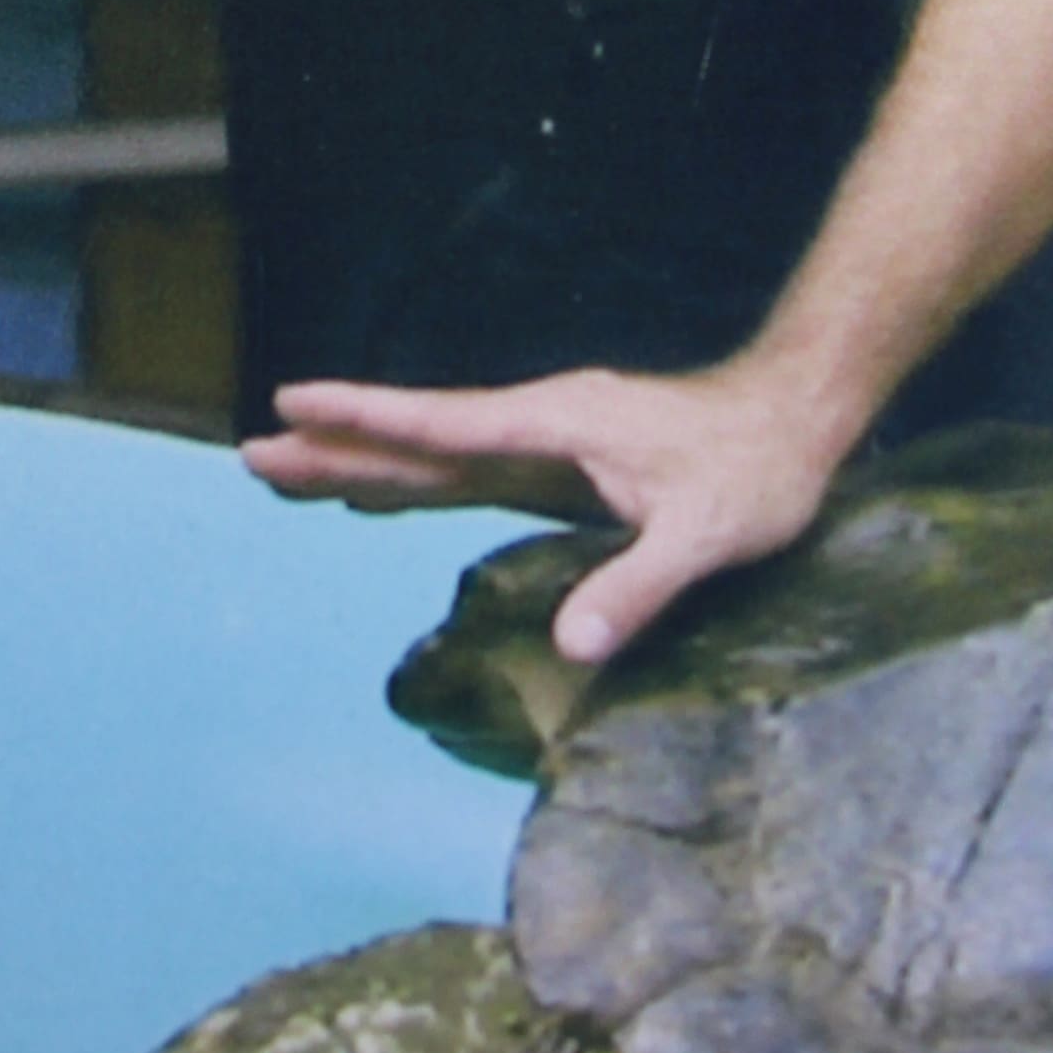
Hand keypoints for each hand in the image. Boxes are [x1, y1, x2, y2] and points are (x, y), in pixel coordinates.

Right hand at [243, 357, 853, 667]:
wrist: (799, 418)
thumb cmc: (760, 468)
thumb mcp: (709, 533)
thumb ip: (638, 585)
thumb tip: (570, 648)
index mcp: (558, 426)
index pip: (443, 426)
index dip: (367, 420)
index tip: (291, 404)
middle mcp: (541, 427)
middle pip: (420, 440)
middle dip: (337, 446)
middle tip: (252, 454)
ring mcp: (549, 444)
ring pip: (437, 456)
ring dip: (365, 461)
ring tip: (289, 471)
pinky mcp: (562, 466)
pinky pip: (469, 474)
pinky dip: (415, 481)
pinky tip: (382, 492)